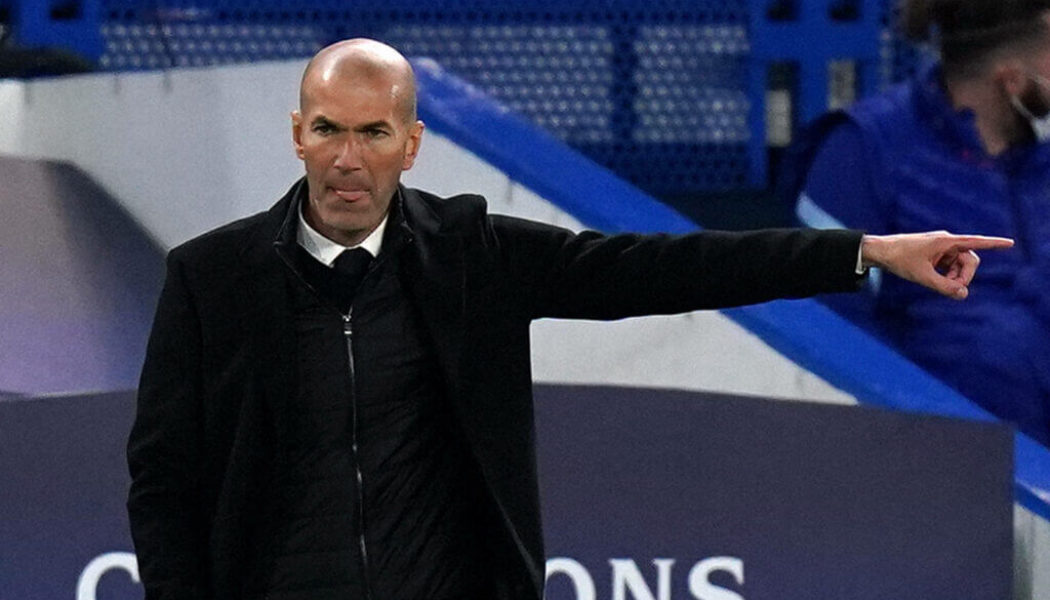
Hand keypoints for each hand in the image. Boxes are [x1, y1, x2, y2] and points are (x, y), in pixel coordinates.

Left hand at [860, 231, 1013, 299]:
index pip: (976, 242)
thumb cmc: (900, 260)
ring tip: (939, 284)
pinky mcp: (935, 254)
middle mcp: (946, 241)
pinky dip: (947, 275)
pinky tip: (934, 279)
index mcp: (946, 241)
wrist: (879, 252)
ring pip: (959, 265)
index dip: (994, 244)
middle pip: (969, 260)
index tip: (1010, 243)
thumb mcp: (922, 276)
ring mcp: (941, 248)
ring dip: (955, 277)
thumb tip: (963, 295)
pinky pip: (949, 266)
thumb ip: (944, 287)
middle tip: (953, 289)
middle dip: (965, 276)